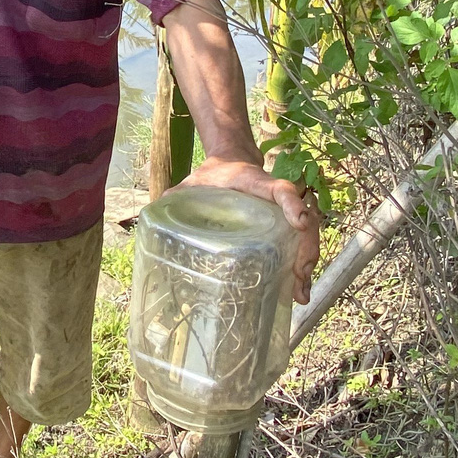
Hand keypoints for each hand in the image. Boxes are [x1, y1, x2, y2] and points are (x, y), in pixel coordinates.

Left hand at [178, 158, 321, 303]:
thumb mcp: (191, 184)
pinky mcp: (280, 227)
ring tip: (299, 293)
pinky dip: (300, 266)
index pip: (279, 189)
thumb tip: (150, 217)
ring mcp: (281, 214)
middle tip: (299, 276)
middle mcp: (275, 198)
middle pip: (303, 220)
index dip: (292, 204)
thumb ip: (174, 197)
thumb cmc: (209, 177)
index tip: (299, 223)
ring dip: (306, 263)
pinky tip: (295, 291)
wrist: (228, 164)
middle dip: (305, 249)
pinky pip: (298, 244)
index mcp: (254, 182)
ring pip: (305, 236)